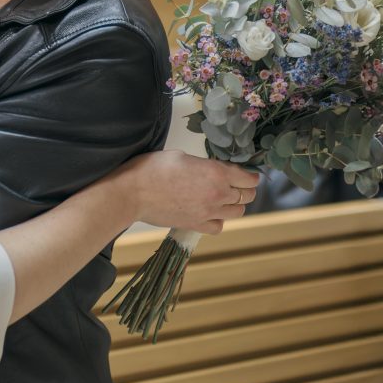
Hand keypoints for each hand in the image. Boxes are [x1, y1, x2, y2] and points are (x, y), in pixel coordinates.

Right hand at [117, 150, 259, 234]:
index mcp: (216, 173)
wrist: (132, 193)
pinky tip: (209, 212)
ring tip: (222, 198)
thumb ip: (204, 165)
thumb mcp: (182, 156)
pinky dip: (218, 220)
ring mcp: (208, 213)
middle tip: (235, 183)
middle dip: (245, 189)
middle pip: (247, 196)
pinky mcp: (196, 225)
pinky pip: (219, 226)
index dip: (250, 175)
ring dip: (233, 204)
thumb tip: (214, 170)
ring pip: (237, 212)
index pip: (249, 178)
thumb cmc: (152, 168)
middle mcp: (218, 194)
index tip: (246, 173)